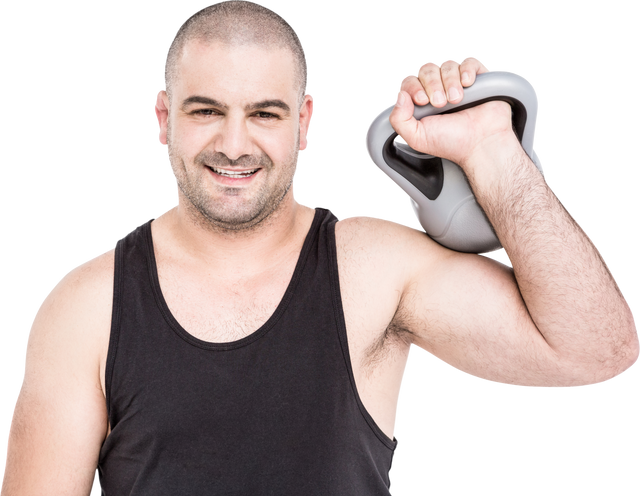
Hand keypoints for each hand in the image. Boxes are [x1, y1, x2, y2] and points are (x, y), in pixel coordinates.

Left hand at [389, 55, 515, 169]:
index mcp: (421, 101)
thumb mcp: (417, 138)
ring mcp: (457, 82)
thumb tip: (400, 96)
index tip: (422, 101)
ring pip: (447, 64)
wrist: (481, 144)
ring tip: (456, 100)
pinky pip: (469, 61)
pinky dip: (467, 69)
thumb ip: (399, 120)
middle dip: (433, 85)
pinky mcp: (477, 77)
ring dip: (450, 81)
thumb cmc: (452, 143)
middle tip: (440, 104)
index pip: (410, 81)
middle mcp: (438, 88)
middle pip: (428, 69)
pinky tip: (467, 83)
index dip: (413, 87)